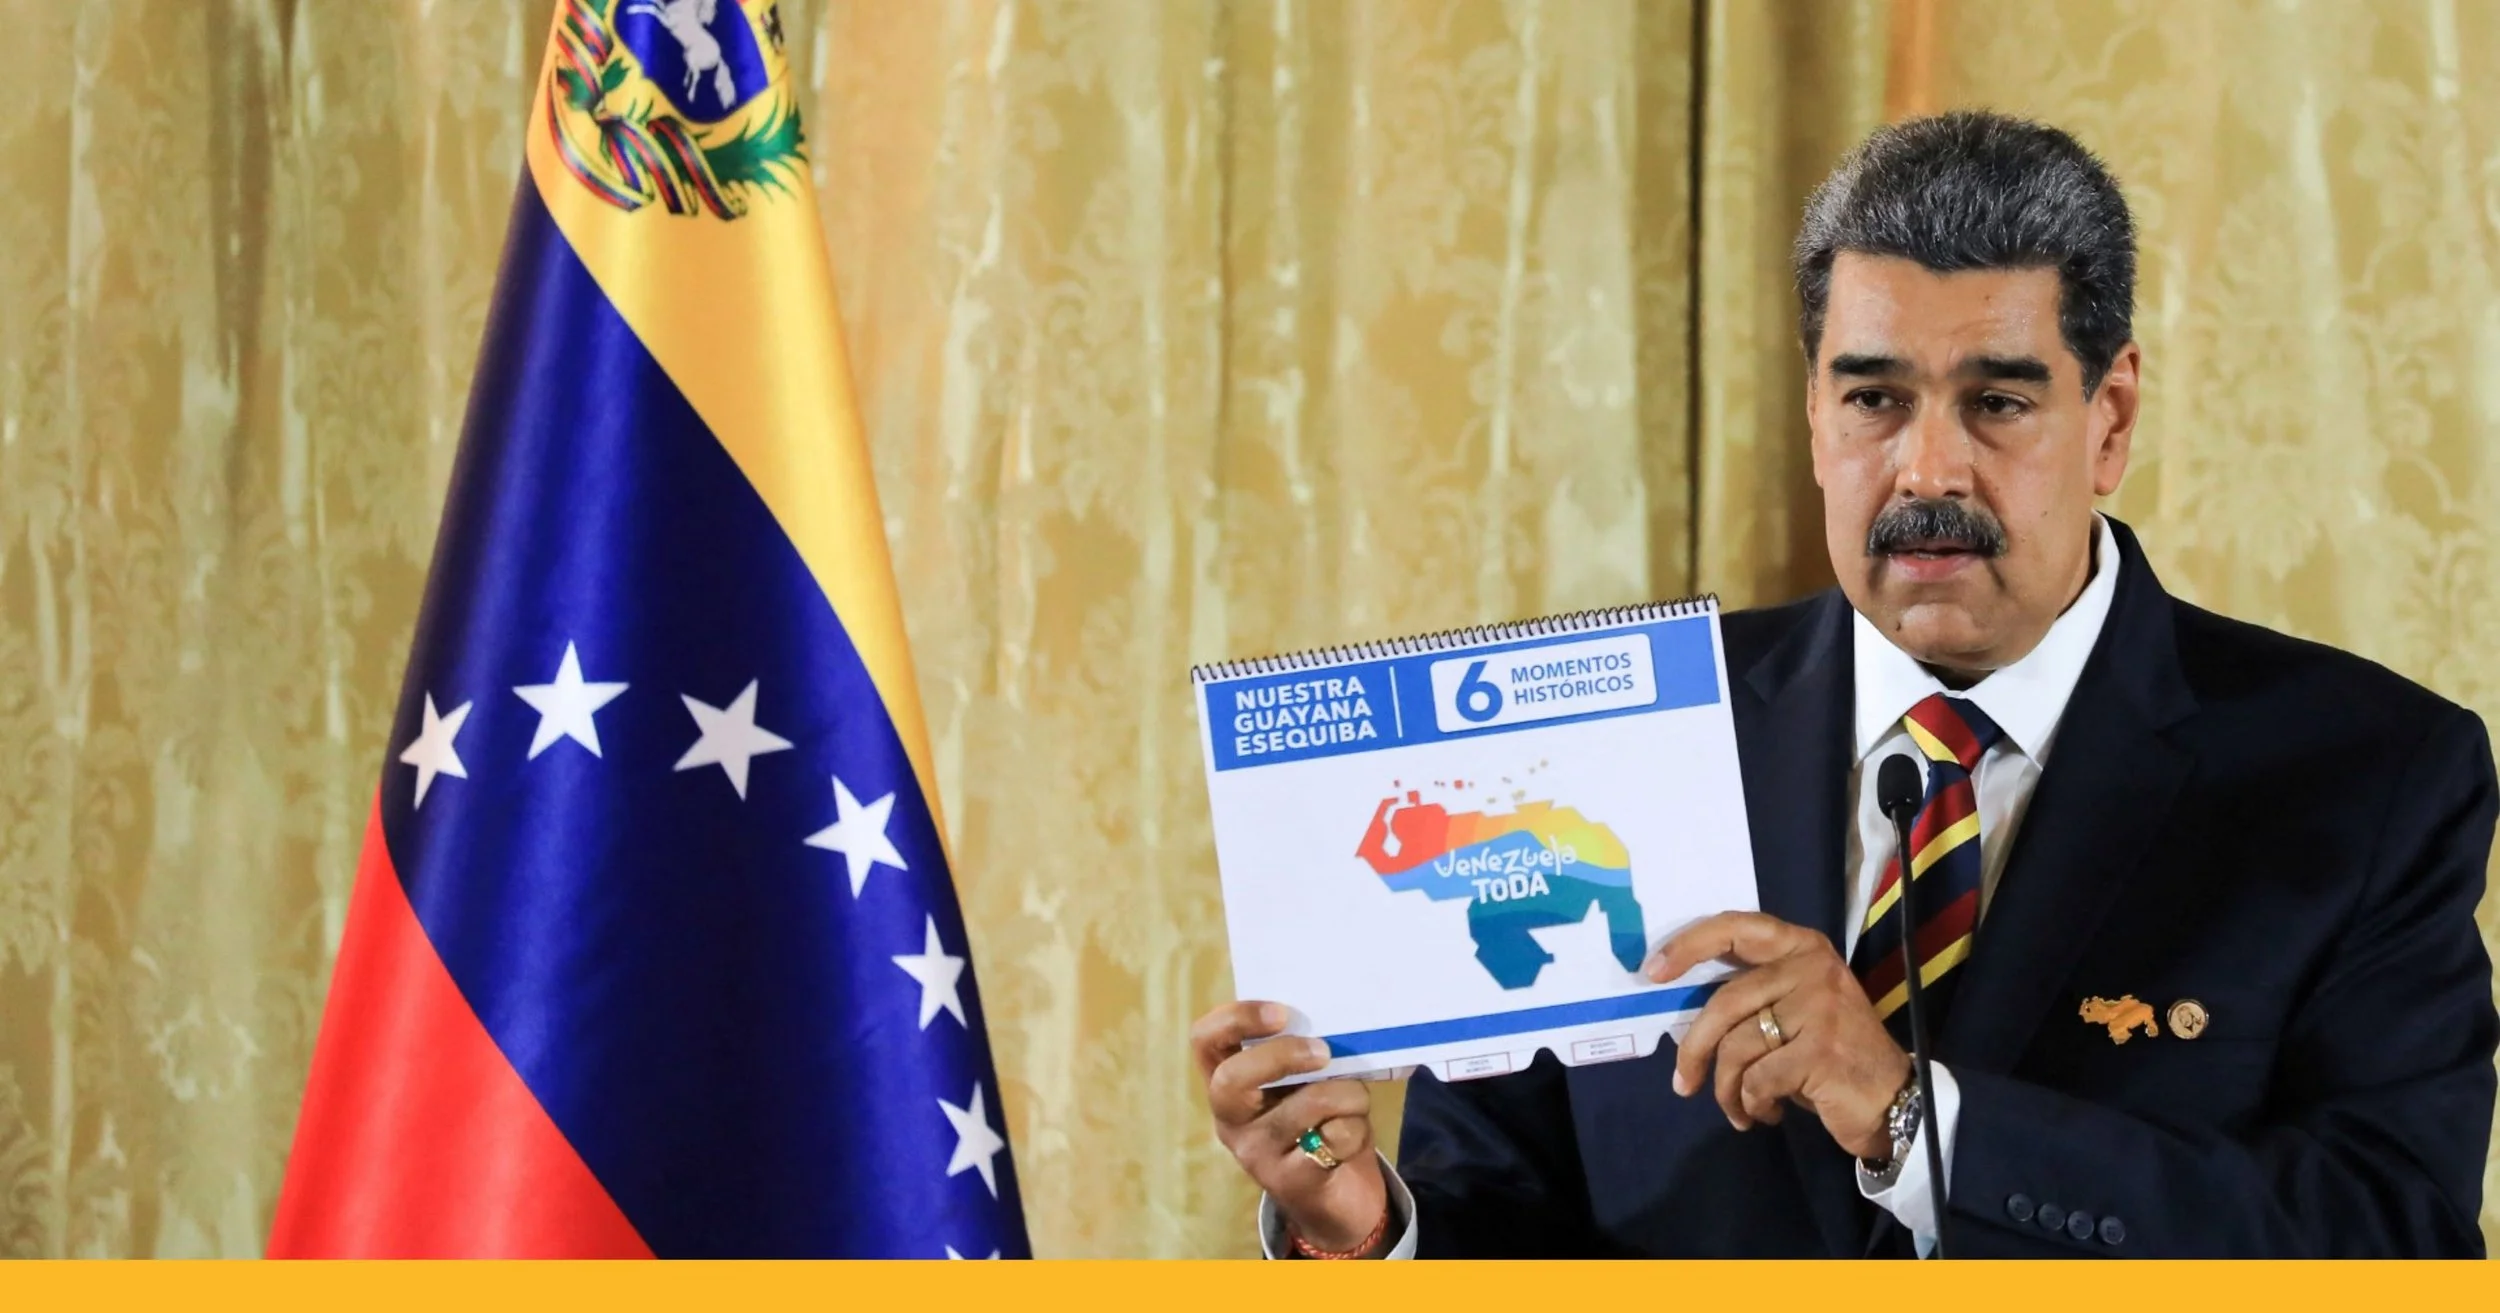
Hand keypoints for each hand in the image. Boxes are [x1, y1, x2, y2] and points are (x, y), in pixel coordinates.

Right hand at [1191, 1001, 1388, 1254]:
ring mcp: (1256, 1153)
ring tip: (1356, 1100)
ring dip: (1348, 1094)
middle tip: (1323, 1053)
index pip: (1204, 1041)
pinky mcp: (1290, 1181)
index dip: (1236, 1018)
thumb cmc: (1314, 1124)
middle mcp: (1231, 1119)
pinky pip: (1335, 1138)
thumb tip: (1331, 1023)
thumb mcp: (1299, 1085)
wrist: (1331, 1201)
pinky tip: (1352, 1137)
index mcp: (1228, 1083)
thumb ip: (1300, 1056)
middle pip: (1233, 1078)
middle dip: (1285, 1055)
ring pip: (1306, 1104)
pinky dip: (1357, 1129)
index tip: (1280, 1013)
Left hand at [1643, 911, 1909, 1159]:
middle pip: (1724, 1002)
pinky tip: (1767, 1114)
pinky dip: (1752, 1104)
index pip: (1736, 928)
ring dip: (1726, 1089)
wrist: (1894, 1100)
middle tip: (1681, 1084)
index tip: (1652, 971)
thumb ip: (1752, 996)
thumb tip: (1681, 1008)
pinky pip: (1758, 1079)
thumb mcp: (1795, 1009)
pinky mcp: (1822, 1051)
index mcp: (1802, 947)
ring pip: (1737, 1046)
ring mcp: (1821, 1008)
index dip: (1688, 945)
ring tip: (1738, 1108)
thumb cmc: (1832, 1054)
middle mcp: (1813, 968)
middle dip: (1694, 1049)